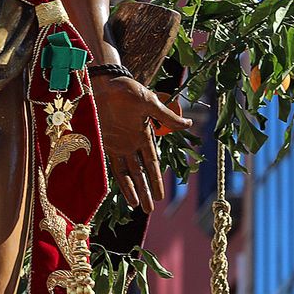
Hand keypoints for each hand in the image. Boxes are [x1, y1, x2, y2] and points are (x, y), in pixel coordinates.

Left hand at [91, 75, 191, 212]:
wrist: (103, 82)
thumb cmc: (127, 89)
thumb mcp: (149, 103)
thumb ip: (166, 117)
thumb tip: (189, 124)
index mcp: (144, 134)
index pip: (152, 163)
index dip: (156, 180)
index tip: (162, 197)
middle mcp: (131, 143)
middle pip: (140, 173)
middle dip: (146, 191)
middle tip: (150, 211)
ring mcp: (117, 144)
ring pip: (127, 173)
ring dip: (133, 190)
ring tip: (139, 207)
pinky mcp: (103, 142)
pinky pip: (110, 165)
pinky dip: (116, 179)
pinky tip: (120, 192)